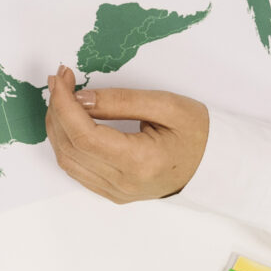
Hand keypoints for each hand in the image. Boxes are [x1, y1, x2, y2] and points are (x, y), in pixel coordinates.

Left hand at [44, 68, 210, 202]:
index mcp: (141, 162)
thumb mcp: (167, 106)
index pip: (84, 135)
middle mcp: (123, 183)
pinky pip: (76, 169)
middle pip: (70, 147)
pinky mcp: (111, 192)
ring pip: (67, 160)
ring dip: (57, 126)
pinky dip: (66, 142)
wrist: (214, 164)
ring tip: (62, 97)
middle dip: (57, 109)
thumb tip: (80, 97)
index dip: (64, 104)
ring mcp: (116, 192)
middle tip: (60, 81)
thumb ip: (121, 101)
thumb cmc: (198, 133)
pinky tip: (69, 120)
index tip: (61, 78)